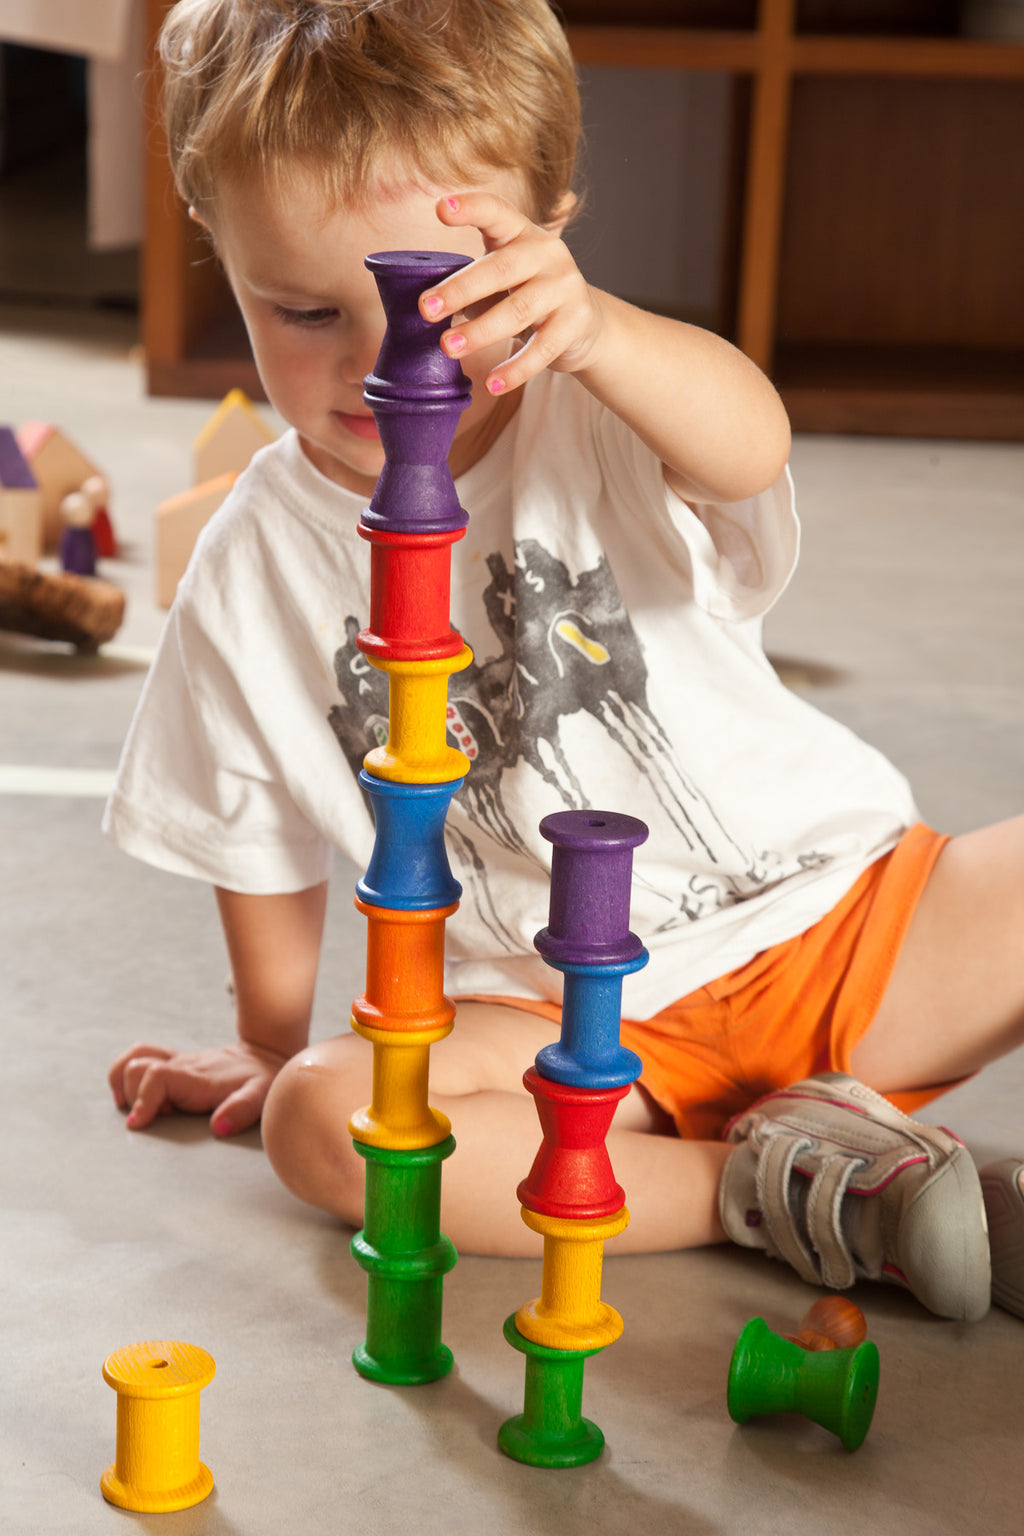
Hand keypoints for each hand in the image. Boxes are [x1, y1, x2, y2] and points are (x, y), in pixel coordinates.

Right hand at [108, 1039, 289, 1135]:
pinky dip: (126, 1073)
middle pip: (138, 1068)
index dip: (143, 1099)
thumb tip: (218, 1127)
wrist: (265, 1056)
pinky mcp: (174, 1063)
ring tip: (136, 1108)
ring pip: (135, 1058)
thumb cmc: (262, 1080)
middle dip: (135, 1096)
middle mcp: (182, 1066)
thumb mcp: (261, 1096)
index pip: (157, 1076)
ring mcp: (176, 1062)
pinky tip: (132, 1097)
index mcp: (196, 1077)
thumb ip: (242, 1109)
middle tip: (155, 1118)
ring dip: (125, 1083)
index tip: (138, 1123)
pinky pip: (141, 1056)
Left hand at [418, 192, 603, 395]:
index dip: (470, 208)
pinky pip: (541, 349)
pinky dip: (515, 369)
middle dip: (460, 289)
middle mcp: (547, 253)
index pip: (496, 211)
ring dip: (480, 332)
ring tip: (448, 347)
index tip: (440, 209)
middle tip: (425, 309)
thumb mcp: (502, 281)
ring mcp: (565, 286)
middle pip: (501, 268)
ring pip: (518, 311)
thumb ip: (470, 286)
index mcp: (522, 233)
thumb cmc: (527, 297)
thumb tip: (425, 308)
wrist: (584, 323)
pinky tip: (491, 384)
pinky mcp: (576, 322)